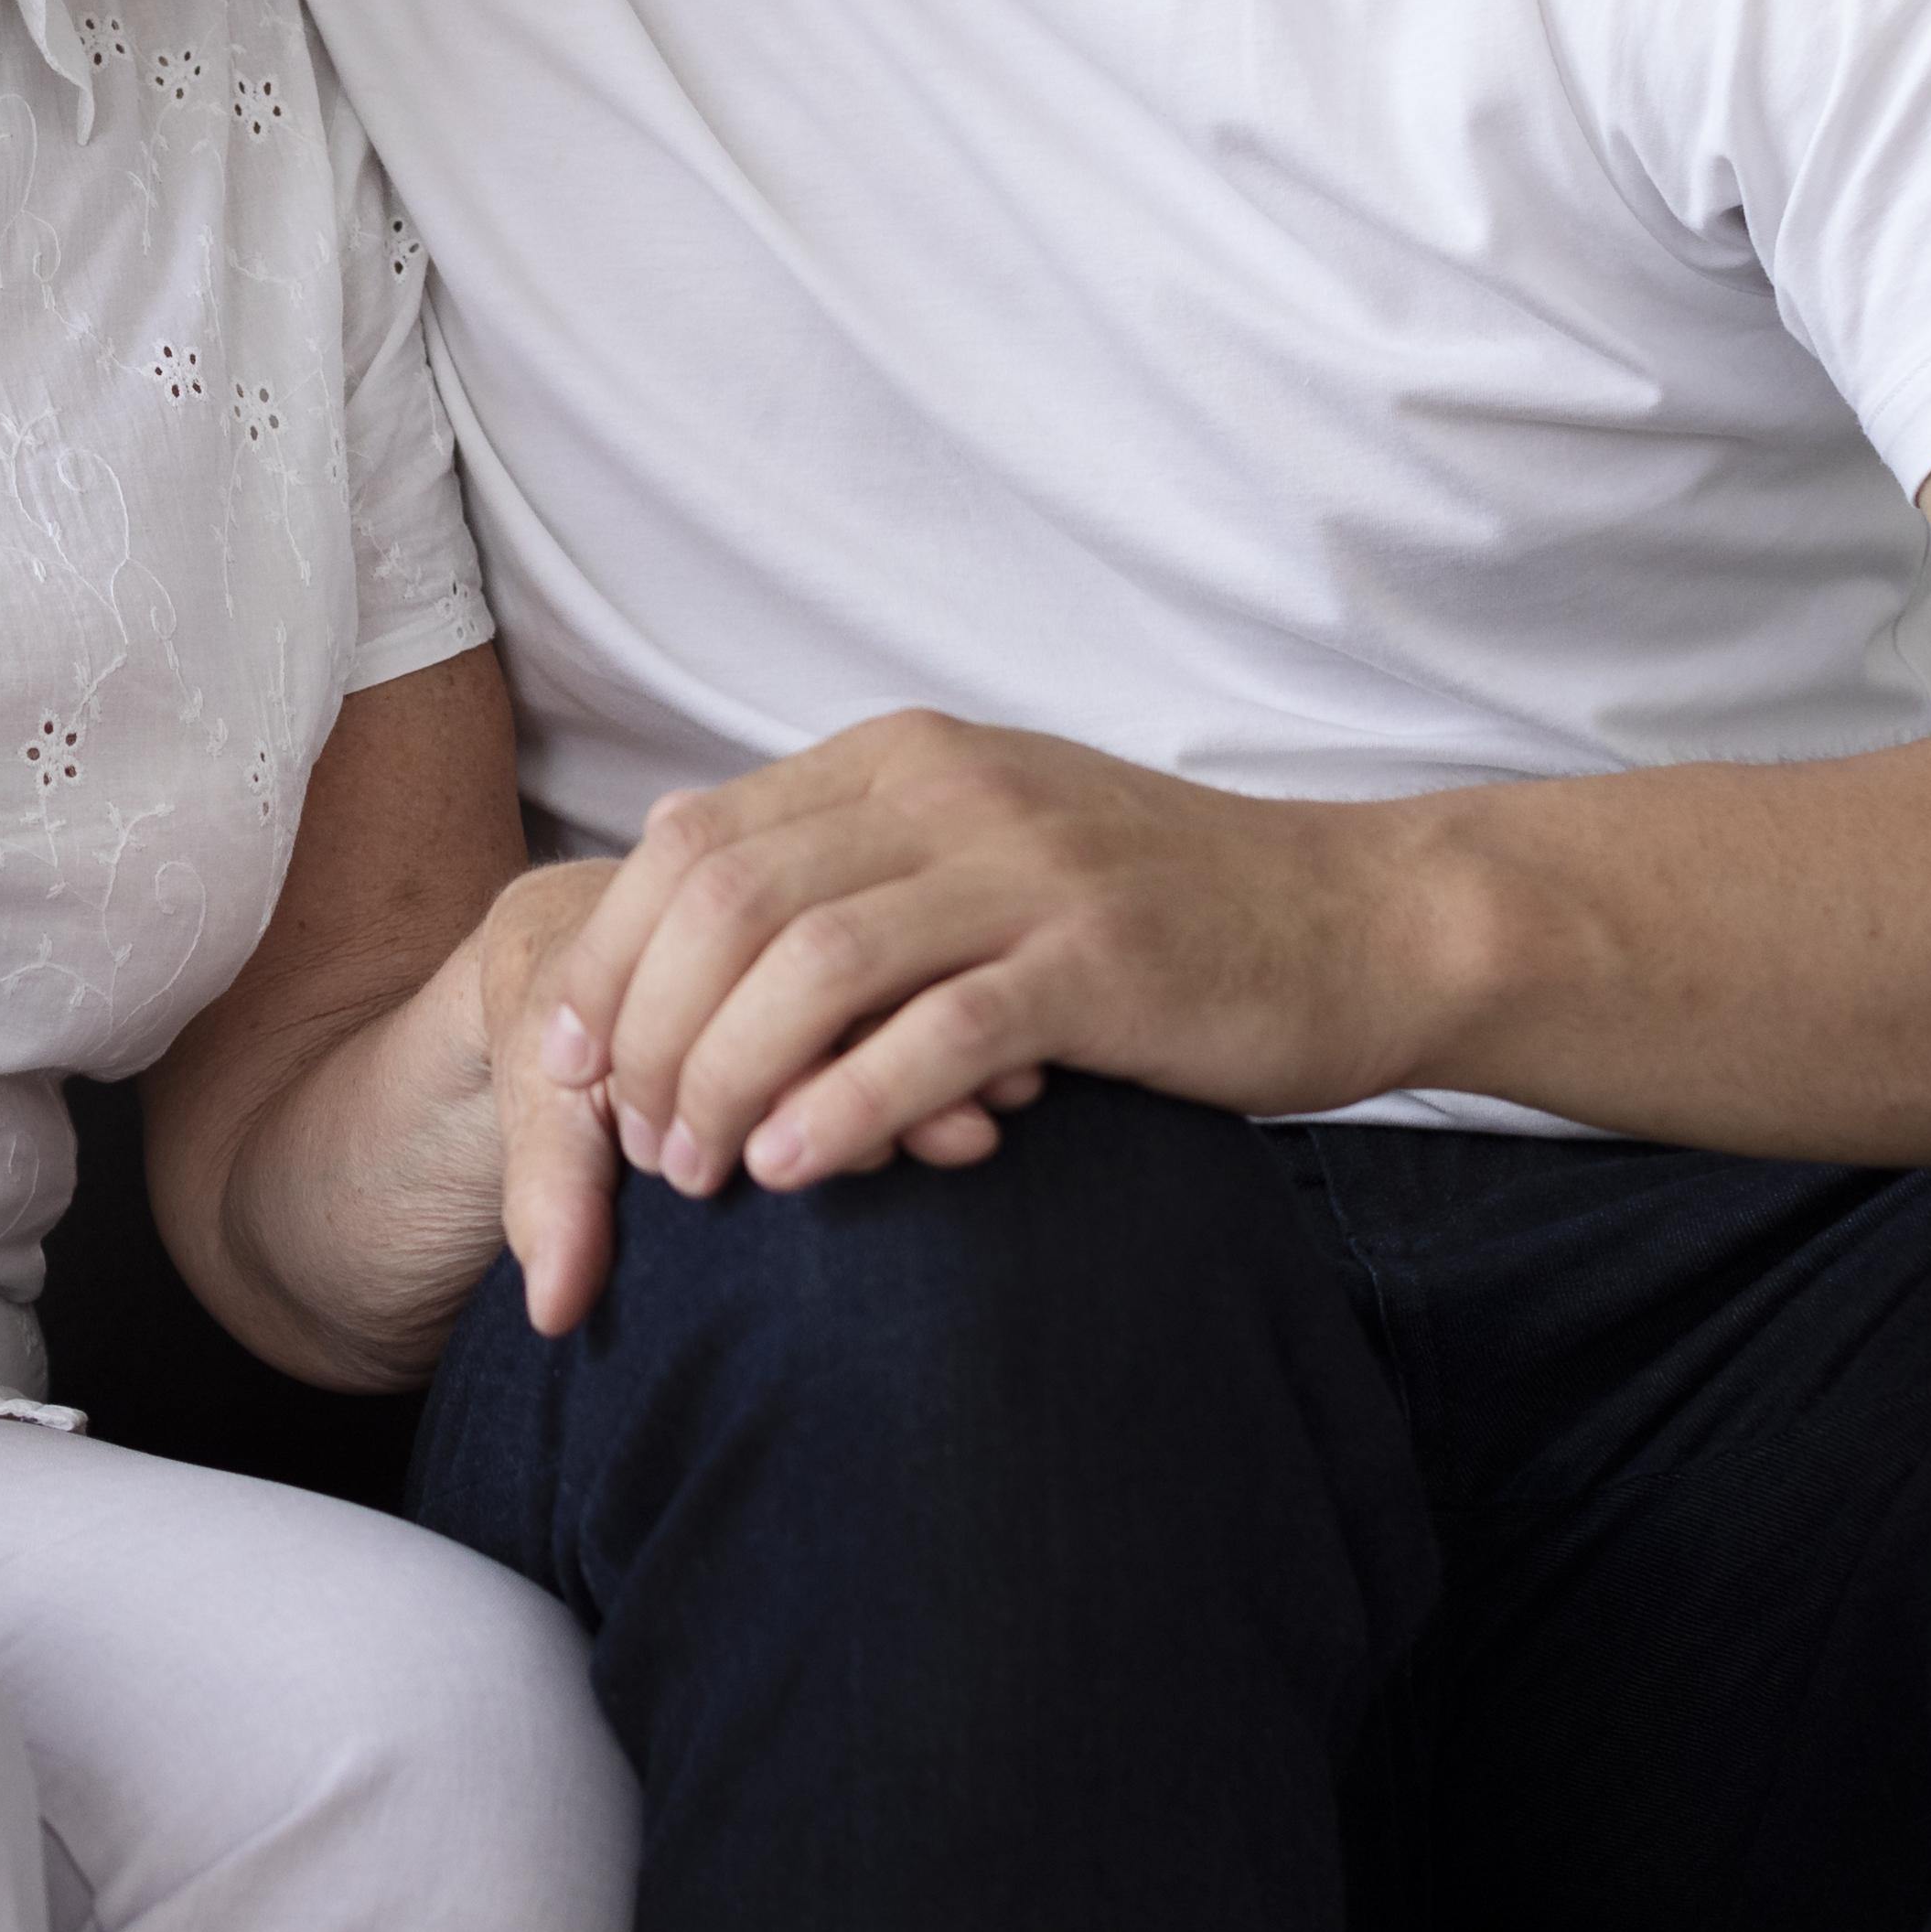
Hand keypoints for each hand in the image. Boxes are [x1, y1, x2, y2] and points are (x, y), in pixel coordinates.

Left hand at [553, 712, 1479, 1204]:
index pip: (693, 838)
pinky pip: (934, 1032)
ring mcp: (1026, 868)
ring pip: (808, 961)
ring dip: (725, 1078)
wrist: (1359, 923)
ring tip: (701, 1173)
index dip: (611, 957)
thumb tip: (687, 905)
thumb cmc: (1159, 912)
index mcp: (902, 758)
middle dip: (649, 1032)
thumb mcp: (985, 848)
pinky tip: (797, 1170)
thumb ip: (852, 865)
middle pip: (725, 898)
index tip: (571, 1063)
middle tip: (635, 1145)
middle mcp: (948, 790)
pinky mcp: (1098, 961)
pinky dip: (844, 1106)